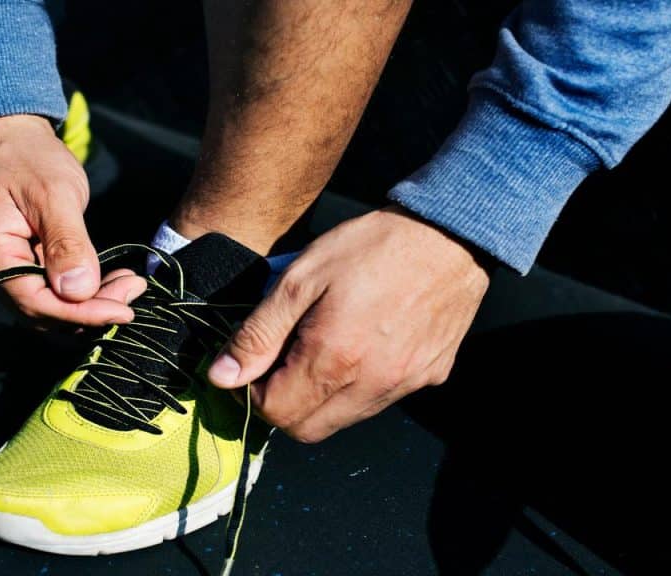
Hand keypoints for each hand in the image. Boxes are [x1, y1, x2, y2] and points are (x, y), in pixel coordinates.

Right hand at [0, 115, 143, 324]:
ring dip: (88, 304)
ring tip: (127, 286)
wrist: (10, 136)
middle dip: (89, 310)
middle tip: (133, 292)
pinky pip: (47, 291)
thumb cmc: (30, 156)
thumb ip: (66, 243)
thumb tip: (79, 293)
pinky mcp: (15, 265)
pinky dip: (79, 292)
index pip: (33, 301)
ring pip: (46, 306)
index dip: (79, 313)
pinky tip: (109, 281)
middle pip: (40, 310)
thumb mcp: (55, 193)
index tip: (123, 311)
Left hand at [207, 205, 488, 442]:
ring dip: (319, 399)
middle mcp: (371, 385)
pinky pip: (380, 400)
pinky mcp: (428, 377)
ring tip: (320, 348)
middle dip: (282, 405)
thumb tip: (222, 377)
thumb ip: (259, 333)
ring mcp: (403, 385)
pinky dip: (358, 387)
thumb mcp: (300, 278)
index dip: (252, 394)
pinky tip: (361, 345)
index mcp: (333, 359)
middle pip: (307, 430)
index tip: (254, 364)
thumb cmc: (370, 247)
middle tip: (280, 361)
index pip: (275, 413)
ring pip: (343, 419)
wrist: (448, 234)